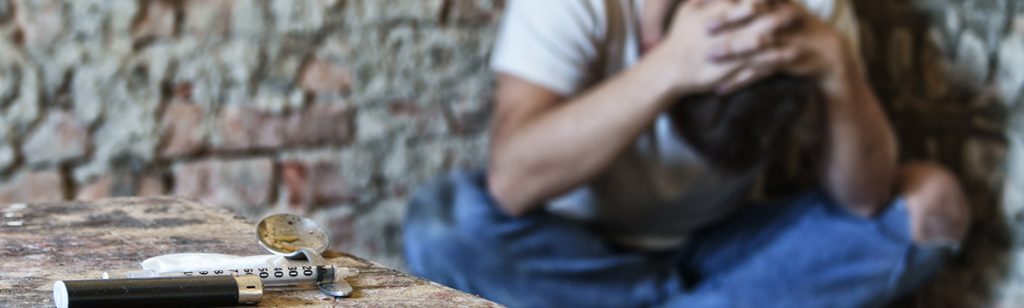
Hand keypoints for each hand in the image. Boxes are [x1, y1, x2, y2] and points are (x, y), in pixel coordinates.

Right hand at [651, 0, 798, 94]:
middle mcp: (728, 26)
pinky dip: (778, 55)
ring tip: (799, 26)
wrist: (669, 69)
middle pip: (761, 12)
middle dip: (780, 8)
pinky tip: (792, 53)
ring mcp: (733, 45)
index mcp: (718, 9)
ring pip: (766, 34)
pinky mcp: (736, 65)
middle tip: (796, 7)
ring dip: (784, 30)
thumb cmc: (678, 38)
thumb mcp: (688, 9)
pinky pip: (762, 59)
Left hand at [710, 1, 854, 93]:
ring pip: (755, 45)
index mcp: (777, 3)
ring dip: (731, 52)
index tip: (701, 0)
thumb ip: (755, 2)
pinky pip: (759, 72)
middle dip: (729, 21)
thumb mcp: (779, 7)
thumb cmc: (794, 26)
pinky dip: (739, 81)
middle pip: (753, 17)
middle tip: (705, 28)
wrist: (825, 50)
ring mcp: (785, 40)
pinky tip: (720, 88)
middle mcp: (781, 18)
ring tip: (708, 57)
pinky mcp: (785, 62)